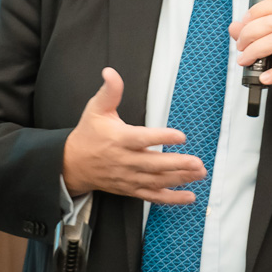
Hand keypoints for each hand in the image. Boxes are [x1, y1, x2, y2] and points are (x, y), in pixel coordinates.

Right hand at [62, 67, 205, 200]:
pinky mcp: (131, 189)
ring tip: (199, 173)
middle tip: (197, 162)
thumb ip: (109, 91)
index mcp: (119, 139)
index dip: (162, 137)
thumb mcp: (96, 109)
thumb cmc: (88, 135)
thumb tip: (111, 73)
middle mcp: (125, 160)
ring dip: (180, 178)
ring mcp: (128, 177)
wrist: (72, 164)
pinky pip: (152, 196)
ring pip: (156, 181)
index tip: (180, 136)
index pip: (142, 139)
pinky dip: (171, 198)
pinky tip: (189, 197)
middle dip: (177, 164)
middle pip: (153, 164)